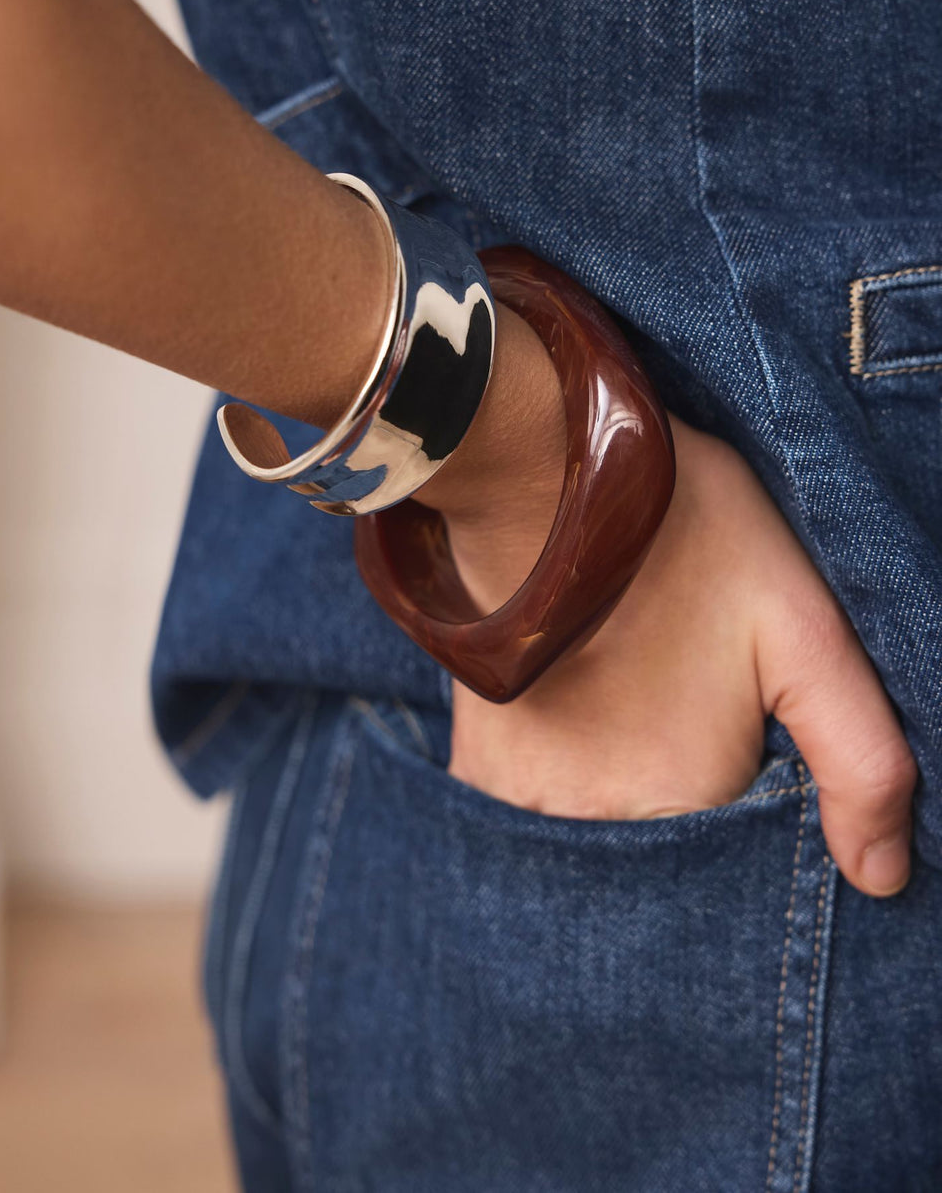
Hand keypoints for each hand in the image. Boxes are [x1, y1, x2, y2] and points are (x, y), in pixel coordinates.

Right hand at [420, 305, 915, 898]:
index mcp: (683, 806)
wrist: (547, 475)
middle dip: (686, 844)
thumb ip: (862, 763)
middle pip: (656, 882)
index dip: (752, 846)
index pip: (731, 888)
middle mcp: (592, 826)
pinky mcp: (480, 774)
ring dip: (623, 831)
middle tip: (693, 748)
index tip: (751, 780)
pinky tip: (590, 746)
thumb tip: (883, 880)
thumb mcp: (806, 630)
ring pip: (592, 862)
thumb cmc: (688, 541)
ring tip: (643, 745)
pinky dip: (566, 812)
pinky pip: (529, 834)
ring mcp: (523, 804)